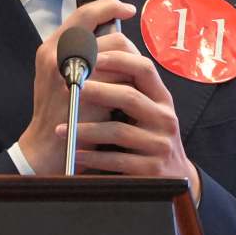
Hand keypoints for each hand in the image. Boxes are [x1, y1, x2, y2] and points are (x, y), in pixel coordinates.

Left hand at [17, 1, 199, 197]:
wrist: (173, 180)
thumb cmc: (149, 139)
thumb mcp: (147, 112)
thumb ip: (130, 88)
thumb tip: (94, 55)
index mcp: (162, 99)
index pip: (144, 68)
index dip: (118, 59)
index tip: (92, 56)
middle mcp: (165, 119)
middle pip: (129, 96)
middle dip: (97, 91)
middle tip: (72, 89)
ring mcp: (160, 145)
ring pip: (118, 131)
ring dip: (85, 129)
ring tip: (62, 129)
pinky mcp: (151, 170)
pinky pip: (116, 161)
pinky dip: (91, 156)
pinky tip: (75, 153)